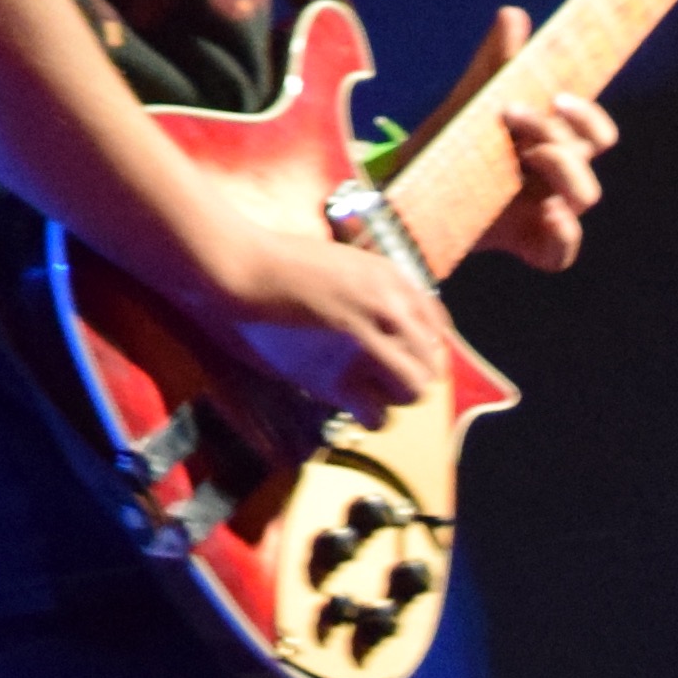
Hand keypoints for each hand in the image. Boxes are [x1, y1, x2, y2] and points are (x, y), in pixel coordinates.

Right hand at [188, 218, 452, 421]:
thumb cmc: (278, 263)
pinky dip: (368, 416)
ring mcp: (366, 342)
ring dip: (393, 396)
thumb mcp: (342, 260)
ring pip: (414, 391)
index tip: (399, 356)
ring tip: (367, 391)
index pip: (438, 327)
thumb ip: (373, 287)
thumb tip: (391, 319)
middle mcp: (389, 309)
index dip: (420, 348)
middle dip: (410, 374)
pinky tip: (349, 404)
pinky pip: (378, 416)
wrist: (239, 268)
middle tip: (381, 377)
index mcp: (392, 279)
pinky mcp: (339, 374)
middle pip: (431, 363)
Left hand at [472, 8, 612, 273]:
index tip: (558, 95)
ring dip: (564, 169)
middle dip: (563, 131)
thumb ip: (493, 65)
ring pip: (584, 196)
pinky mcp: (526, 244)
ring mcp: (544, 211)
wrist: (401, 192)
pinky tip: (548, 216)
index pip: (592, 130)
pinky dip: (564, 235)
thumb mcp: (467, 103)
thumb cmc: (446, 146)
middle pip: (591, 155)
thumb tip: (513, 14)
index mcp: (549, 141)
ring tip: (527, 154)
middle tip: (517, 114)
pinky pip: (562, 252)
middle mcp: (554, 176)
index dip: (589, 116)